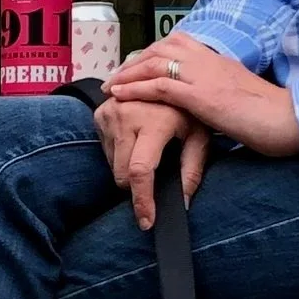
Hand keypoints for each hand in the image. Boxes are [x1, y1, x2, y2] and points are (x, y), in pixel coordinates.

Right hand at [93, 93, 209, 232]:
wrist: (169, 77)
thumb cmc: (189, 109)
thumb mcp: (199, 136)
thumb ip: (191, 170)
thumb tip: (183, 204)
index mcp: (153, 121)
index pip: (139, 170)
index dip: (142, 200)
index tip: (146, 221)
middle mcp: (126, 114)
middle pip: (122, 173)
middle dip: (137, 186)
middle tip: (156, 177)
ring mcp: (109, 112)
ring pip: (112, 164)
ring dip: (127, 168)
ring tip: (148, 148)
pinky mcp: (99, 113)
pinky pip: (105, 149)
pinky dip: (119, 153)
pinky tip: (136, 139)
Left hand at [110, 35, 298, 160]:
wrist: (293, 119)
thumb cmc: (275, 116)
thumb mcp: (243, 98)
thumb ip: (225, 96)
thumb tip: (214, 107)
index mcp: (221, 60)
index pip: (180, 44)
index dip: (153, 53)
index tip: (136, 66)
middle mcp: (210, 61)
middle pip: (162, 48)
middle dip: (135, 61)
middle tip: (116, 76)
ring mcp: (205, 76)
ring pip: (156, 63)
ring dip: (128, 73)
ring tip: (110, 85)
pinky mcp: (202, 96)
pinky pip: (160, 87)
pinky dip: (136, 89)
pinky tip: (120, 95)